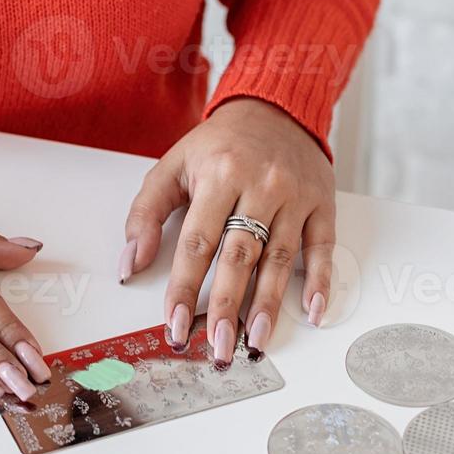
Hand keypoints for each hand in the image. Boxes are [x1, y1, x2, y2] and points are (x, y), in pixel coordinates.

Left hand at [120, 98, 335, 362]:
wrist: (275, 106)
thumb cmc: (220, 145)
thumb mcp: (172, 167)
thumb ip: (146, 214)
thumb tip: (130, 264)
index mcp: (218, 175)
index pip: (197, 243)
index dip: (185, 288)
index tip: (175, 325)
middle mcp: (259, 185)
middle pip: (240, 256)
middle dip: (226, 307)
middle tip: (218, 347)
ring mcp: (294, 195)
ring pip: (280, 257)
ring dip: (268, 304)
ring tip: (255, 341)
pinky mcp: (322, 203)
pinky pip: (323, 246)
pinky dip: (319, 280)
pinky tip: (312, 312)